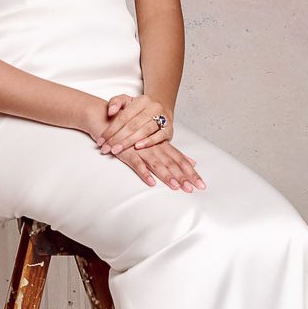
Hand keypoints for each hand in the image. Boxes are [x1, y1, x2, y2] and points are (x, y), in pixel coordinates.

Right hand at [90, 96, 204, 191]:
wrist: (106, 119)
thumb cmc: (130, 131)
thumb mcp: (152, 139)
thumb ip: (171, 151)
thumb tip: (192, 162)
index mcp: (160, 144)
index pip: (179, 159)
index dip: (190, 171)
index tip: (201, 183)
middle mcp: (153, 147)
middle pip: (172, 163)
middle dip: (183, 177)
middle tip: (193, 189)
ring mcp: (140, 149)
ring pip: (157, 164)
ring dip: (167, 176)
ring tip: (176, 187)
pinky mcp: (126, 152)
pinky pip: (136, 163)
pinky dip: (144, 172)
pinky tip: (151, 182)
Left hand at [99, 92, 174, 155]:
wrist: (161, 108)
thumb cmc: (140, 109)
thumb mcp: (127, 101)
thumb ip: (116, 102)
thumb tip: (110, 111)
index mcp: (141, 101)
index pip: (123, 117)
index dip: (111, 129)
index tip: (101, 140)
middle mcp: (153, 108)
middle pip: (132, 125)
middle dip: (117, 138)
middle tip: (106, 148)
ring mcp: (163, 118)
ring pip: (144, 131)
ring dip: (129, 142)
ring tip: (117, 150)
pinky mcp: (169, 129)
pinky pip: (158, 136)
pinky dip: (148, 142)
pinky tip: (137, 147)